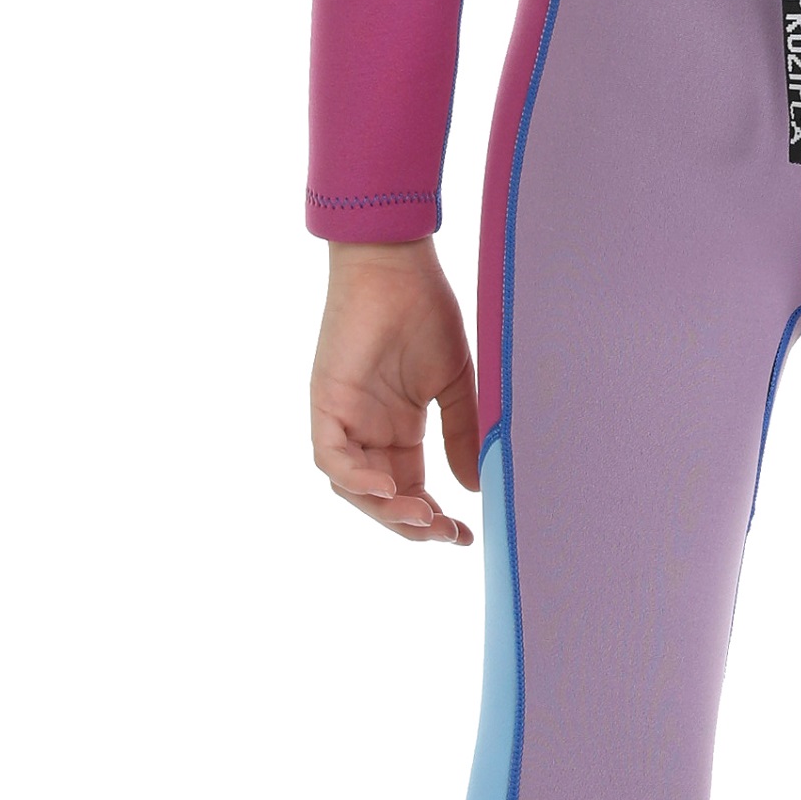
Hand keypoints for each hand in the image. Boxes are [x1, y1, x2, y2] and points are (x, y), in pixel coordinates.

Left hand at [311, 242, 482, 545]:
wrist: (396, 263)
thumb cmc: (425, 310)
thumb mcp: (454, 384)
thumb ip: (461, 435)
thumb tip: (475, 489)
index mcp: (397, 429)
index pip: (410, 491)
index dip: (433, 520)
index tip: (466, 536)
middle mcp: (367, 431)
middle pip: (381, 499)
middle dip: (411, 524)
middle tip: (445, 534)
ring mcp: (343, 418)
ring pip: (352, 486)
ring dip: (385, 510)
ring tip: (422, 517)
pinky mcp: (325, 401)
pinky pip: (330, 457)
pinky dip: (355, 479)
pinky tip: (387, 489)